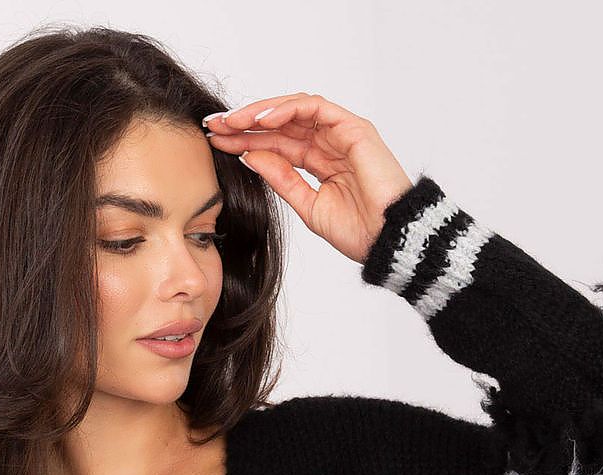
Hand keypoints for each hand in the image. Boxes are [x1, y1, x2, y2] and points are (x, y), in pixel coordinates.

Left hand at [203, 92, 412, 264]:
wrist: (389, 239)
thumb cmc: (358, 231)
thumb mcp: (307, 205)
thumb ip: (281, 178)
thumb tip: (250, 156)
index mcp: (318, 162)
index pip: (275, 144)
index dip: (245, 141)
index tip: (216, 143)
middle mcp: (328, 143)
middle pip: (280, 124)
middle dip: (244, 123)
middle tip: (214, 126)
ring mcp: (341, 132)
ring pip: (293, 110)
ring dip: (260, 113)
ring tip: (233, 122)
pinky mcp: (352, 126)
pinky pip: (313, 107)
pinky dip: (286, 110)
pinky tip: (261, 121)